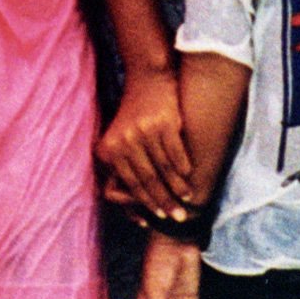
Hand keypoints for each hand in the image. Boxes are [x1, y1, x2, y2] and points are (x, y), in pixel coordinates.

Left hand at [97, 70, 193, 220]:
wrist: (147, 81)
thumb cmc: (133, 118)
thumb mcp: (118, 140)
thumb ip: (121, 169)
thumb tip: (128, 207)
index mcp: (109, 150)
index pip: (130, 184)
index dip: (144, 203)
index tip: (156, 217)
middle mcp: (124, 142)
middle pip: (147, 180)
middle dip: (164, 202)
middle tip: (178, 217)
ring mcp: (144, 132)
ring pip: (164, 169)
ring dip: (177, 188)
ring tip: (188, 200)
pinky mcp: (163, 124)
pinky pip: (176, 153)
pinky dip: (184, 168)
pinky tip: (190, 177)